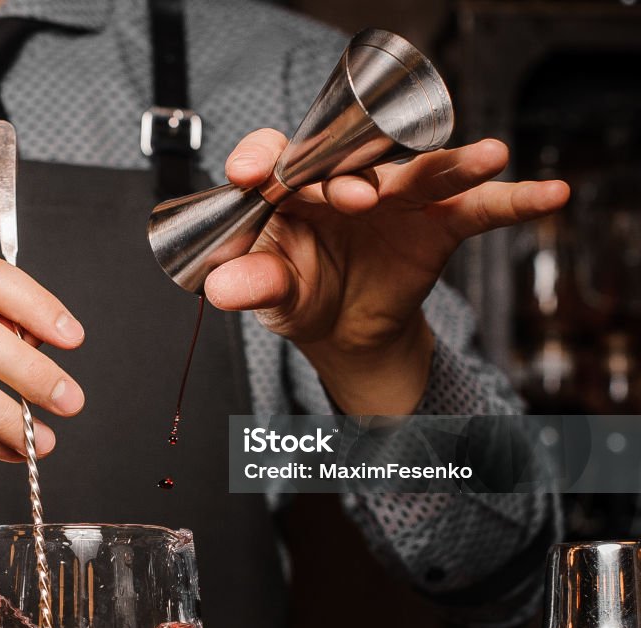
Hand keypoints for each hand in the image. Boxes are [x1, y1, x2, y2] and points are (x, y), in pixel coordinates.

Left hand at [205, 129, 569, 413]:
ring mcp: (395, 197)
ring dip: (451, 164)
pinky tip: (549, 194)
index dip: (264, 159)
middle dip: (355, 175)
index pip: (274, 157)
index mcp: (291, 188)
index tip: (253, 175)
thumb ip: (251, 283)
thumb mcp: (271, 294)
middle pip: (352, 158)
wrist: (342, 329)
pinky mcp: (436, 222)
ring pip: (423, 170)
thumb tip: (220, 289)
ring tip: (486, 155)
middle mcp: (344, 179)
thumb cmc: (299, 294)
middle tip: (356, 198)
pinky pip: (479, 208)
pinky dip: (514, 200)